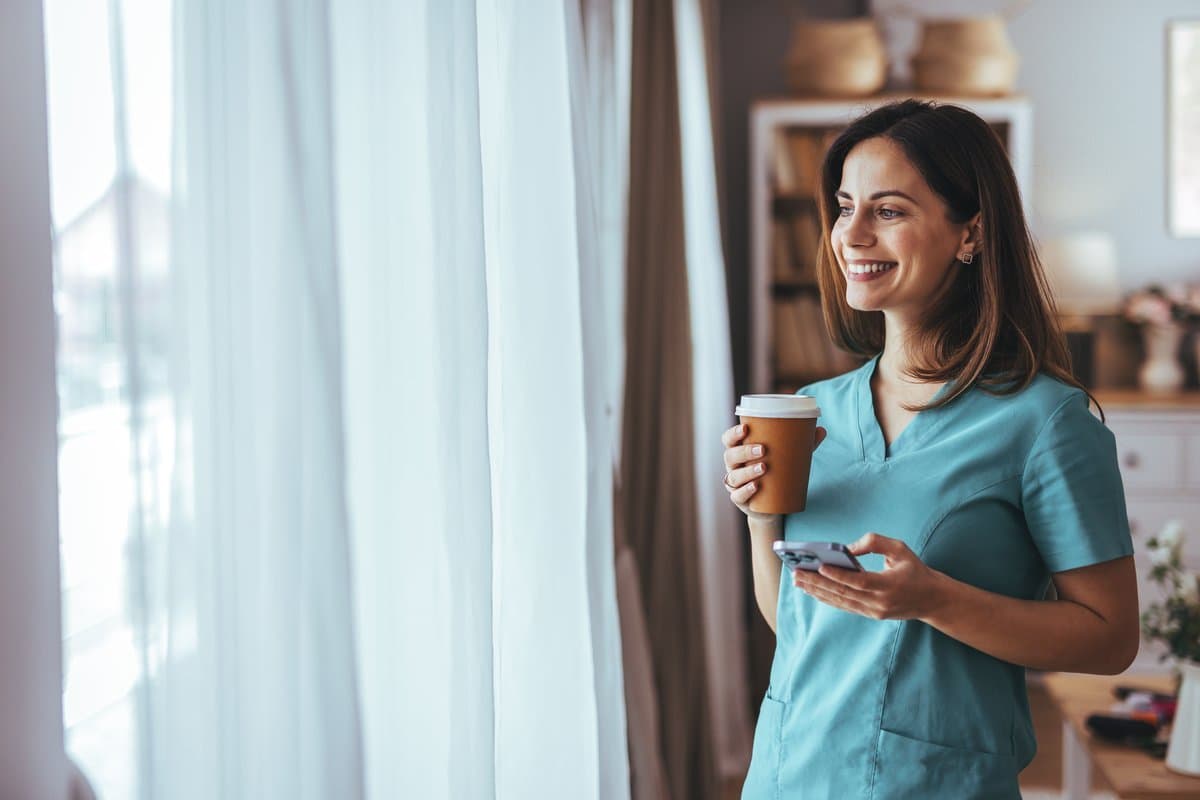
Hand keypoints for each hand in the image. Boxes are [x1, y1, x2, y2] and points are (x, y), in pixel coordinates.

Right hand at [721, 422, 826, 522]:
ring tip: (764, 468)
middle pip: (730, 456)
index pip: (728, 440)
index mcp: (739, 451)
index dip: (733, 433)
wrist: (772, 505)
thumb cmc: (776, 474)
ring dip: (747, 471)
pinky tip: (756, 486)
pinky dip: (745, 491)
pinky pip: (737, 495)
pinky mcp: (740, 500)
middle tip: (763, 450)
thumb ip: (803, 445)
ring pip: (733, 476)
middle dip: (744, 451)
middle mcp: (733, 467)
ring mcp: (735, 484)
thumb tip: (822, 430)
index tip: (745, 428)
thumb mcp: (788, 458)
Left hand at [791, 533, 944, 620]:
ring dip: (817, 591)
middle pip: (843, 593)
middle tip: (797, 573)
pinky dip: (827, 598)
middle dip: (817, 582)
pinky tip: (813, 590)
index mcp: (890, 585)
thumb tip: (848, 548)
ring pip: (840, 601)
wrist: (932, 600)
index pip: (860, 581)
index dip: (839, 575)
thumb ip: (875, 543)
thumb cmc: (915, 571)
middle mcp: (880, 602)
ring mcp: (874, 611)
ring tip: (798, 581)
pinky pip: (845, 606)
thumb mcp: (901, 549)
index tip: (820, 566)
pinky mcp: (870, 615)